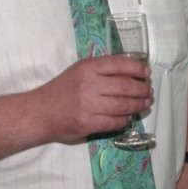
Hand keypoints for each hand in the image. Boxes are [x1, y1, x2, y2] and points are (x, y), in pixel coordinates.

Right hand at [32, 55, 151, 143]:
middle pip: (126, 86)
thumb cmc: (62, 89)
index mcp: (88, 67)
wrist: (39, 113)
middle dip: (142, 90)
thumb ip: (102, 69)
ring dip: (138, 105)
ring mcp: (88, 105)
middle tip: (149, 92)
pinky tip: (128, 117)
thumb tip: (132, 72)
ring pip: (123, 105)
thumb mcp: (79, 70)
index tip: (146, 73)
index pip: (120, 64)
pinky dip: (125, 120)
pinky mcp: (87, 123)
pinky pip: (114, 122)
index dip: (137, 68)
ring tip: (144, 104)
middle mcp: (89, 84)